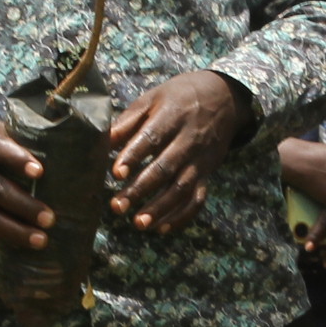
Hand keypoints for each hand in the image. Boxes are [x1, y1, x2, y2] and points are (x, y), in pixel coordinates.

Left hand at [109, 69, 246, 235]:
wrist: (224, 97)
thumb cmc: (179, 97)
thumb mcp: (153, 98)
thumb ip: (128, 121)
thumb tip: (101, 140)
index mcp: (173, 116)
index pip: (152, 138)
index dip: (134, 156)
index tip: (116, 173)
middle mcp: (189, 140)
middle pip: (165, 168)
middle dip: (141, 189)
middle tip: (117, 206)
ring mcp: (200, 159)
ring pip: (182, 188)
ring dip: (161, 208)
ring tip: (138, 223)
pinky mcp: (208, 173)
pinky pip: (198, 199)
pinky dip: (182, 216)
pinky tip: (162, 229)